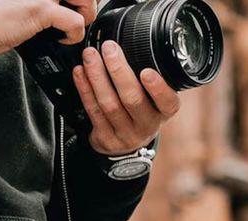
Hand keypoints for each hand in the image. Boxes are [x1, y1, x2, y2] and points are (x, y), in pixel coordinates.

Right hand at [0, 0, 97, 55]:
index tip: (72, 7)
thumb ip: (40, 2)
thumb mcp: (20, 1)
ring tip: (69, 27)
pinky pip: (76, 22)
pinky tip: (61, 39)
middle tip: (75, 16)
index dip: (75, 0)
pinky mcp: (41, 8)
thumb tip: (57, 8)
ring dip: (85, 15)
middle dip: (86, 3)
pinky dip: (74, 36)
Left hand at [72, 41, 180, 155]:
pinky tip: (80, 74)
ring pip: (108, 104)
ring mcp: (124, 134)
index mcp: (163, 113)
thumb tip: (137, 44)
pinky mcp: (105, 138)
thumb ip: (151, 82)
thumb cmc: (141, 114)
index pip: (167, 102)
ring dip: (97, 77)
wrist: (125, 148)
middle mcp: (146, 125)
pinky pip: (93, 111)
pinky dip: (85, 89)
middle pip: (132, 99)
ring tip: (90, 56)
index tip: (147, 71)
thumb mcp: (155, 101)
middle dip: (118, 70)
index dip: (158, 88)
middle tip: (109, 48)